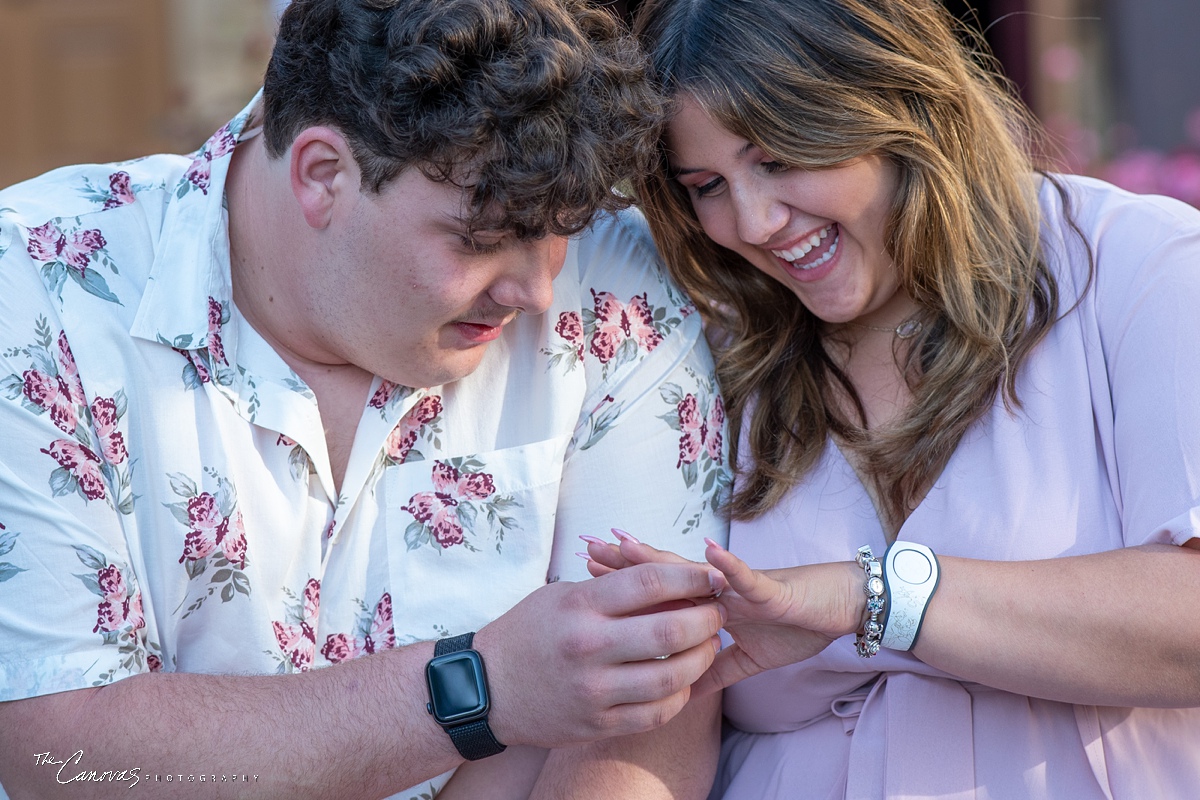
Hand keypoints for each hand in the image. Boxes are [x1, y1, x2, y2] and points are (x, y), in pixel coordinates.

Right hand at [475, 560, 724, 748]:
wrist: (487, 688)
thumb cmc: (529, 632)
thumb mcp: (563, 595)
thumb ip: (613, 587)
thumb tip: (672, 578)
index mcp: (580, 606)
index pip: (649, 582)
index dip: (691, 577)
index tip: (712, 576)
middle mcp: (588, 647)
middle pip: (670, 630)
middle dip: (706, 619)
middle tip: (718, 612)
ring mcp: (594, 690)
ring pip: (671, 677)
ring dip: (701, 660)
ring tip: (708, 646)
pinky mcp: (598, 724)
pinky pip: (656, 712)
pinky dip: (680, 695)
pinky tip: (685, 680)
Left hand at [583, 533, 864, 696]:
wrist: (841, 608)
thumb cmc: (797, 626)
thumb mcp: (749, 660)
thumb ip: (715, 672)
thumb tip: (684, 696)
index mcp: (709, 604)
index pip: (658, 593)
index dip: (623, 585)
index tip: (585, 579)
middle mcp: (718, 588)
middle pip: (663, 574)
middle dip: (625, 563)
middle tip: (585, 549)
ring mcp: (740, 585)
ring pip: (693, 569)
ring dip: (659, 557)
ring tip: (624, 542)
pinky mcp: (770, 588)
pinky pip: (746, 577)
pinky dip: (727, 566)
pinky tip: (707, 552)